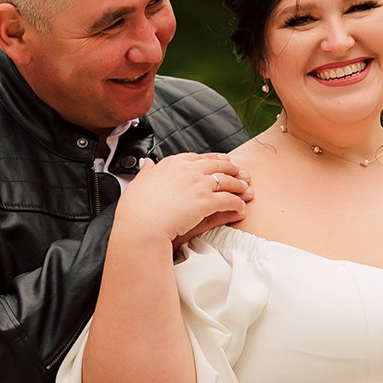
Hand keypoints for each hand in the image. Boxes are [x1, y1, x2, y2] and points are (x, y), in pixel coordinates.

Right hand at [115, 152, 252, 248]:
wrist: (141, 224)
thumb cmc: (136, 208)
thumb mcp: (138, 183)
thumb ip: (146, 172)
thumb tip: (146, 163)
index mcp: (172, 164)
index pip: (197, 158)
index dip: (211, 160)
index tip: (219, 161)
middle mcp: (188, 170)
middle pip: (217, 165)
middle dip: (231, 168)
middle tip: (241, 172)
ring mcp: (199, 184)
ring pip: (226, 181)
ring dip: (238, 185)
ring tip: (246, 189)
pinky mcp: (206, 201)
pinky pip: (228, 200)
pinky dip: (237, 203)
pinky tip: (241, 207)